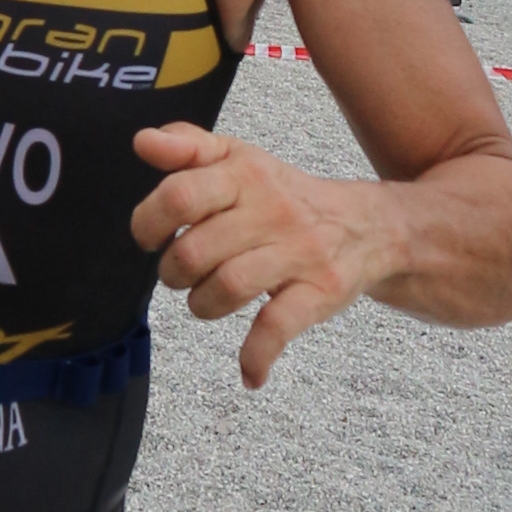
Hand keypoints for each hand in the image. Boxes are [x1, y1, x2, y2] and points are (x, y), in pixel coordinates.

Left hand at [129, 119, 382, 386]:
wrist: (368, 226)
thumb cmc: (286, 197)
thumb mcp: (239, 160)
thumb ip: (188, 147)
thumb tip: (143, 141)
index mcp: (245, 175)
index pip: (180, 194)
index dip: (149, 222)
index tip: (152, 238)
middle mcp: (272, 210)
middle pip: (195, 250)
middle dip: (174, 273)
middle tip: (182, 274)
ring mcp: (298, 253)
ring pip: (228, 287)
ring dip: (203, 305)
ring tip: (206, 300)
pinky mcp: (319, 292)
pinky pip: (277, 328)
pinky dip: (256, 356)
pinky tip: (249, 370)